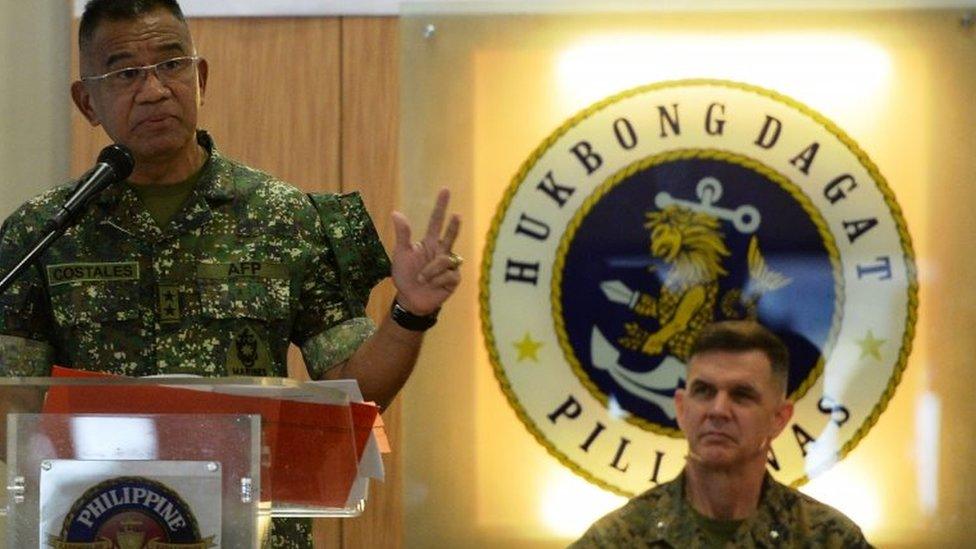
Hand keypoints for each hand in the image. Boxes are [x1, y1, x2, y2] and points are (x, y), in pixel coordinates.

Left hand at [391, 188, 461, 315]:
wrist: (410, 299)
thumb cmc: (405, 276)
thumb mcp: (400, 254)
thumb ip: (402, 235)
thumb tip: (396, 212)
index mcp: (429, 243)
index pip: (436, 221)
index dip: (440, 206)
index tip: (445, 190)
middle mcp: (441, 250)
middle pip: (450, 234)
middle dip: (453, 225)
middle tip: (457, 214)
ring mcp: (450, 265)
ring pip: (445, 260)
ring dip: (430, 271)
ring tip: (422, 279)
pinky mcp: (454, 279)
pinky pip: (448, 275)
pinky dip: (437, 281)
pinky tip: (432, 286)